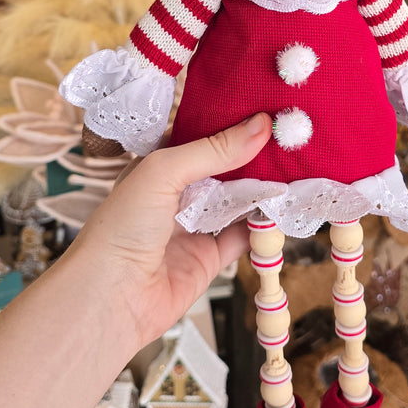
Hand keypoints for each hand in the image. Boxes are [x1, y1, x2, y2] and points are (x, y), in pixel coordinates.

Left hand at [74, 112, 271, 347]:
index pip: (201, 137)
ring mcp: (194, 227)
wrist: (111, 298)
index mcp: (158, 167)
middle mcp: (176, 194)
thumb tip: (261, 125)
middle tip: (291, 137)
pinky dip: (263, 225)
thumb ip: (214, 150)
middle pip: (224, 169)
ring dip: (263, 189)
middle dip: (254, 156)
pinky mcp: (210, 258)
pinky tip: (284, 209)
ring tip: (297, 169)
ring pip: (238, 201)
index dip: (231, 124)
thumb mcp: (164, 171)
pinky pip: (244, 237)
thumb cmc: (123, 226)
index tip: (268, 109)